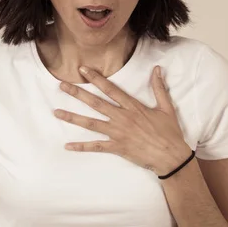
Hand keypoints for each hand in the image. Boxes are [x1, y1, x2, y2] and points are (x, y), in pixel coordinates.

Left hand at [53, 65, 191, 175]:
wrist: (170, 156)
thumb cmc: (170, 132)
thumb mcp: (166, 107)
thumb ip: (159, 88)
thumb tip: (157, 69)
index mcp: (133, 106)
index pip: (111, 89)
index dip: (96, 78)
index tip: (83, 70)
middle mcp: (122, 118)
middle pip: (95, 103)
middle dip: (77, 93)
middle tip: (61, 86)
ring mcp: (118, 133)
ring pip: (91, 123)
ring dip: (73, 117)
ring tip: (57, 112)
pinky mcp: (117, 147)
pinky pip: (96, 146)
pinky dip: (81, 146)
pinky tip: (68, 145)